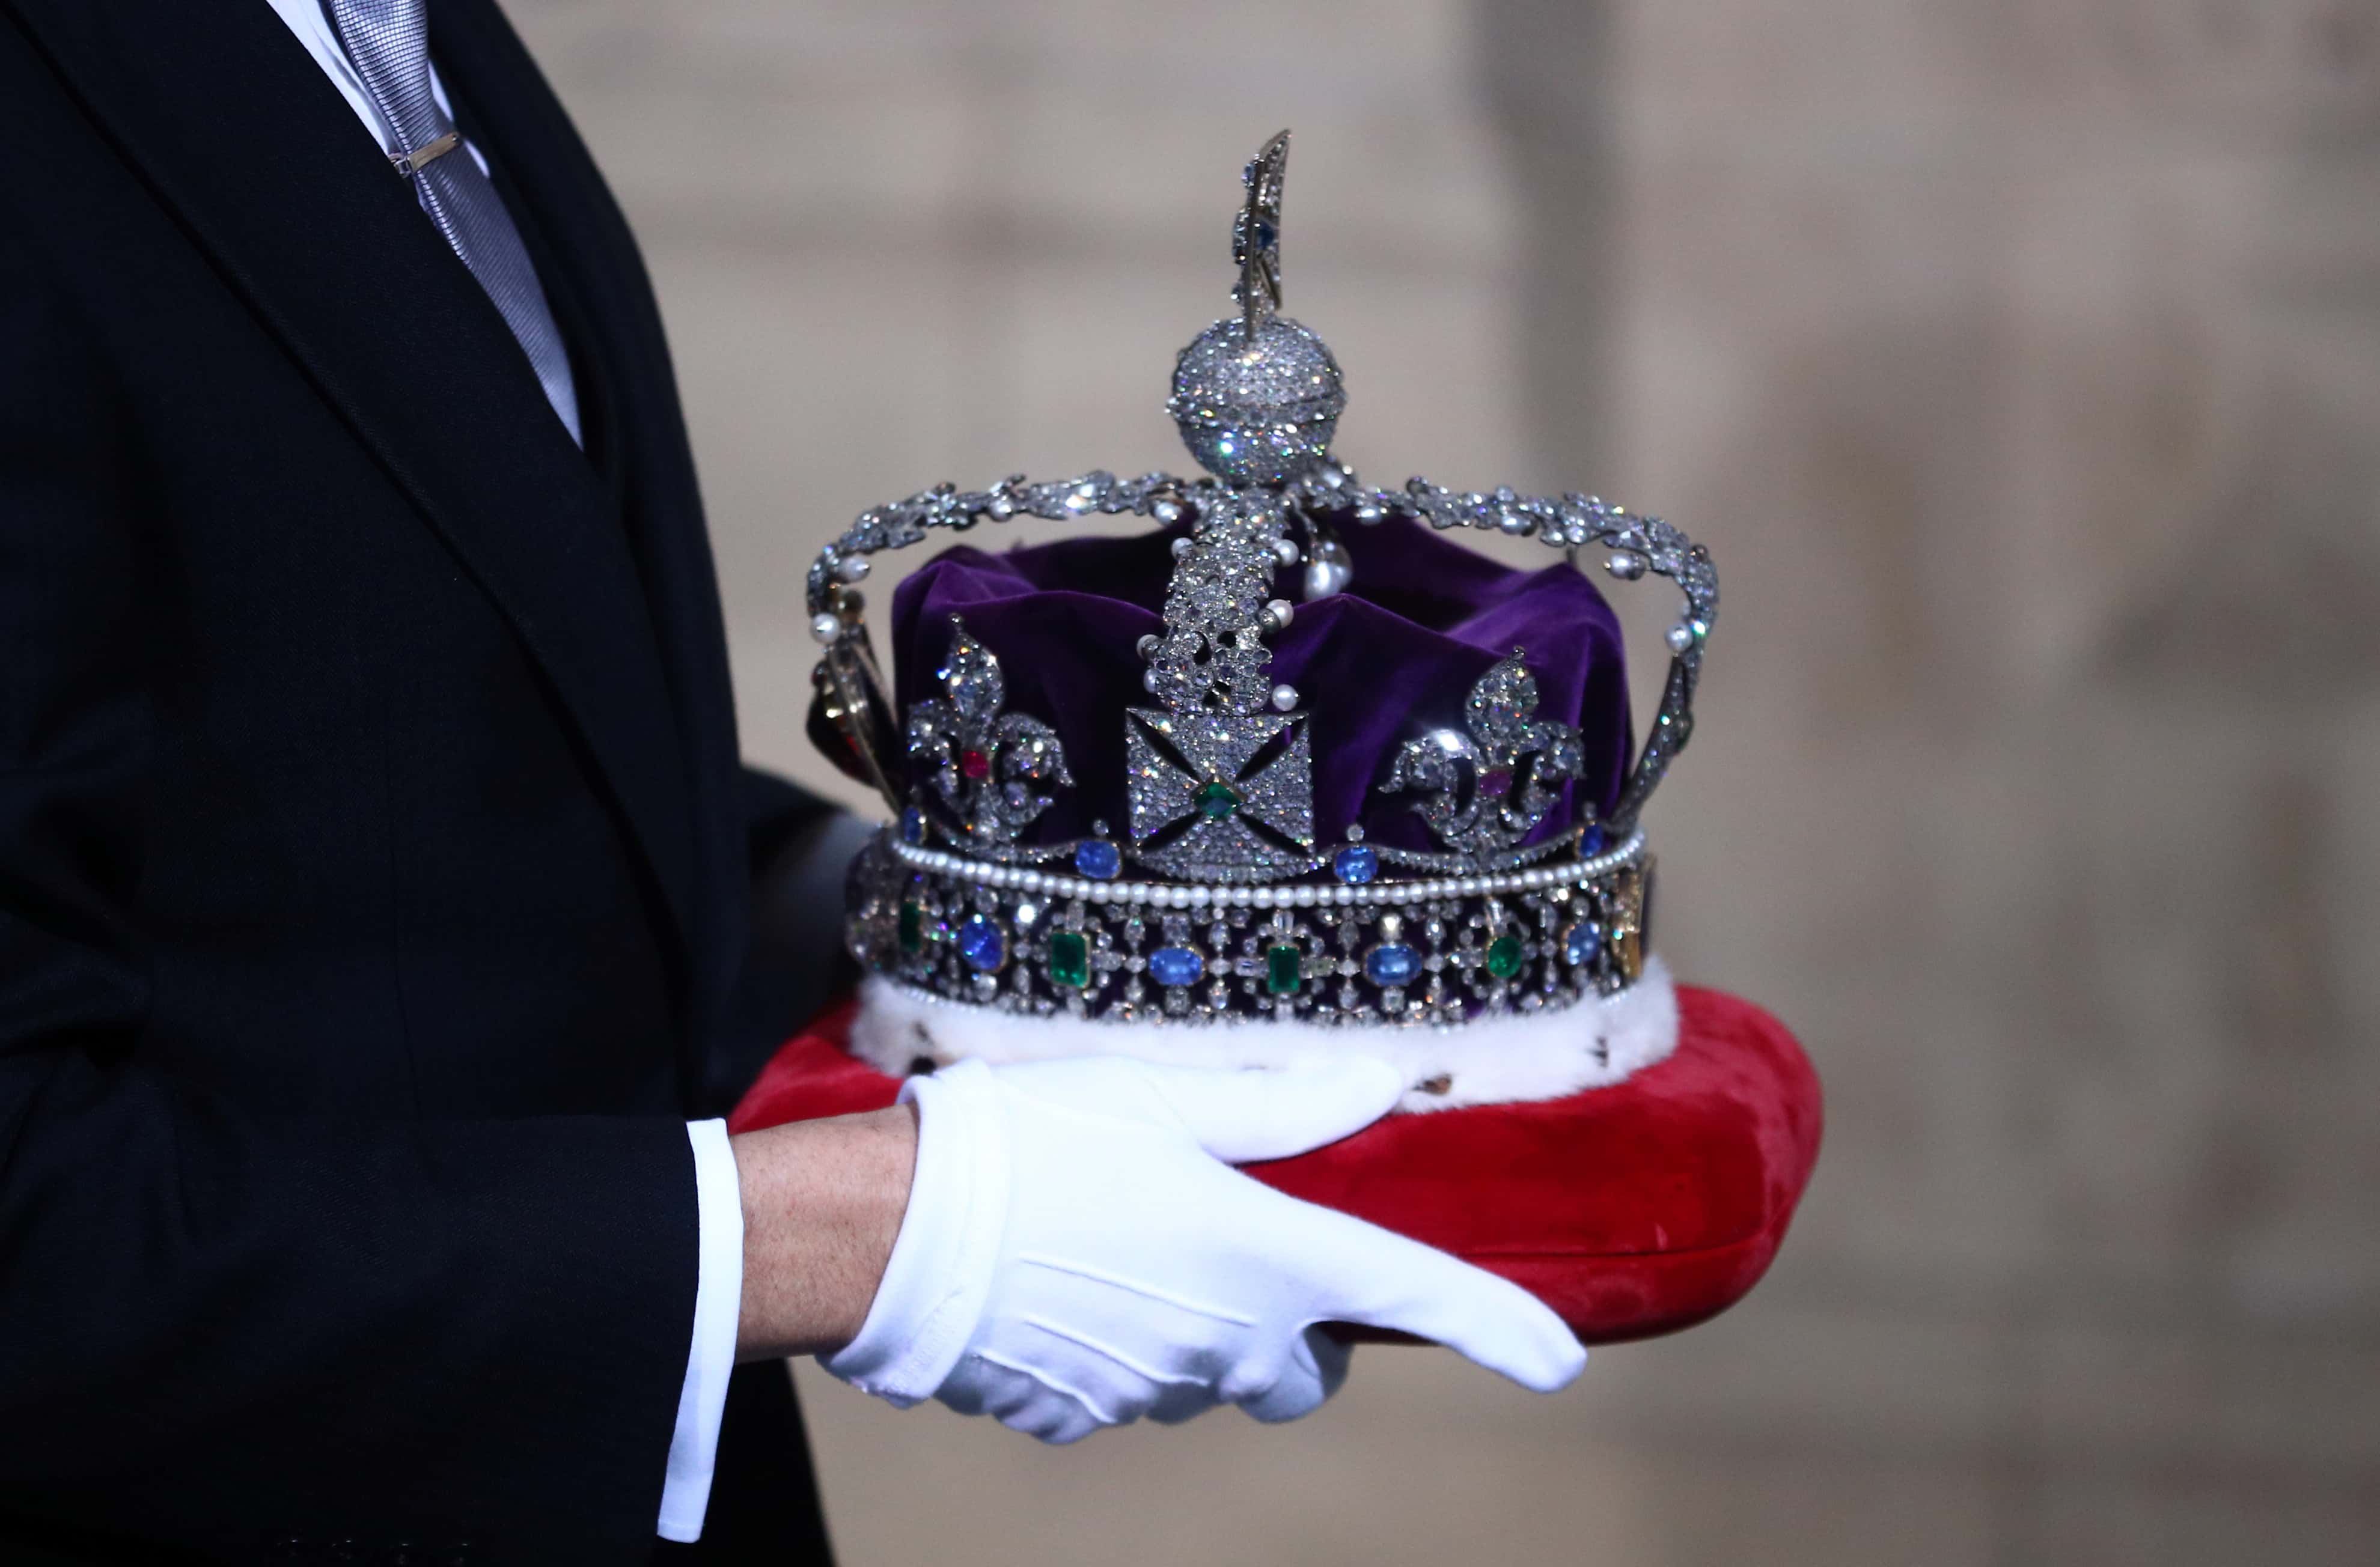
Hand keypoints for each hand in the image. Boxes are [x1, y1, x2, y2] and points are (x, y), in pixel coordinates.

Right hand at [821, 1055, 1584, 1441]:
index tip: (1559, 1363)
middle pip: (1305, 1370)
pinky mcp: (1078, 1421)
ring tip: (1112, 1234)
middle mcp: (1225, 1347)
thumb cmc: (1031, 1142)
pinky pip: (1128, 1387)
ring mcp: (1150, 1395)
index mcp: (1264, 1261)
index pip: (1416, 1299)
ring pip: (1210, 1375)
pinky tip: (1056, 1277)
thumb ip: (1281, 1105)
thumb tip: (1384, 1081)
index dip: (1500, 1330)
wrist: (883, 1231)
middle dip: (1294, 1327)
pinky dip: (1117, 1344)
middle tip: (1230, 1236)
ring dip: (1193, 1324)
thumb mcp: (1162, 1097)